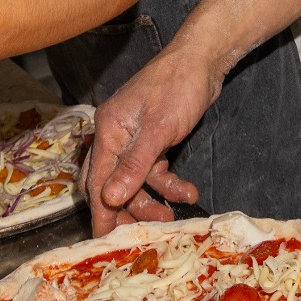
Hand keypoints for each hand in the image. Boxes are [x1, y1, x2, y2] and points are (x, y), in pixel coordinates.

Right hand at [82, 44, 220, 233]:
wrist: (202, 61)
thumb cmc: (178, 87)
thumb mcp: (158, 129)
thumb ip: (134, 165)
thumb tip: (109, 199)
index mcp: (109, 129)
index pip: (98, 178)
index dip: (101, 210)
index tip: (104, 239)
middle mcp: (116, 134)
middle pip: (111, 182)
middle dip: (126, 209)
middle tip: (142, 233)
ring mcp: (134, 137)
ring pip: (134, 180)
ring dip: (152, 198)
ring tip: (173, 215)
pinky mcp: (153, 139)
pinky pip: (153, 170)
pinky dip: (167, 183)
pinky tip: (188, 192)